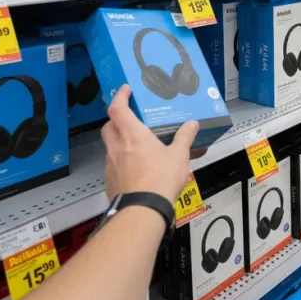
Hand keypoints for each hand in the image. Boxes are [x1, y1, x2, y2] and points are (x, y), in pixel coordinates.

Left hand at [101, 85, 198, 204]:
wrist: (143, 209)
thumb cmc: (160, 179)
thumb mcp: (179, 156)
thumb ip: (184, 138)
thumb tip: (192, 124)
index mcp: (133, 135)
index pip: (118, 108)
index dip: (119, 96)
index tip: (125, 90)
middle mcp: (117, 147)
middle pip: (108, 126)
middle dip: (116, 120)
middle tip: (129, 119)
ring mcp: (111, 164)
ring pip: (109, 146)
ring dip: (119, 142)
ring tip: (136, 147)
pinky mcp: (110, 180)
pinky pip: (112, 165)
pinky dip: (120, 162)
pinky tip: (135, 169)